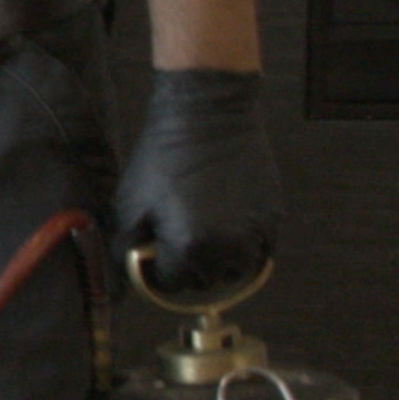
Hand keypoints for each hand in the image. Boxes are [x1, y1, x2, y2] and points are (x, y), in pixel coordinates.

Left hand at [114, 68, 280, 297]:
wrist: (207, 114)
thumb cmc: (163, 156)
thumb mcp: (130, 202)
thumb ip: (124, 248)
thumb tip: (126, 279)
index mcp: (189, 247)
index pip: (171, 285)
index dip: (158, 267)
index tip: (153, 246)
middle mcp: (227, 247)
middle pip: (204, 280)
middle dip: (187, 264)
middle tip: (176, 231)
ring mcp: (255, 233)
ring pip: (234, 270)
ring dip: (217, 259)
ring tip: (201, 227)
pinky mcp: (273, 217)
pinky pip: (259, 250)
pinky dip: (243, 244)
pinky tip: (225, 219)